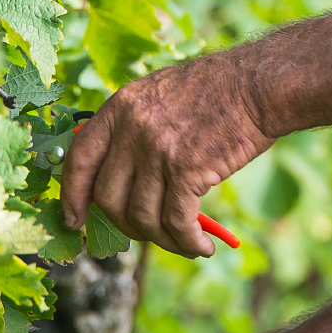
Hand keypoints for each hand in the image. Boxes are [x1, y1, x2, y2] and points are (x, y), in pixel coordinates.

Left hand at [60, 53, 274, 256]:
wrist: (258, 85)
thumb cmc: (216, 91)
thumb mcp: (159, 96)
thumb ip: (133, 130)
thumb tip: (121, 181)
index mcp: (120, 107)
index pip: (80, 159)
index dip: (72, 196)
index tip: (74, 220)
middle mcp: (132, 129)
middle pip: (108, 197)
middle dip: (125, 226)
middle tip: (148, 233)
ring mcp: (158, 150)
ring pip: (142, 217)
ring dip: (163, 240)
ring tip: (186, 243)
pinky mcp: (188, 171)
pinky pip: (177, 223)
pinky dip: (188, 243)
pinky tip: (202, 246)